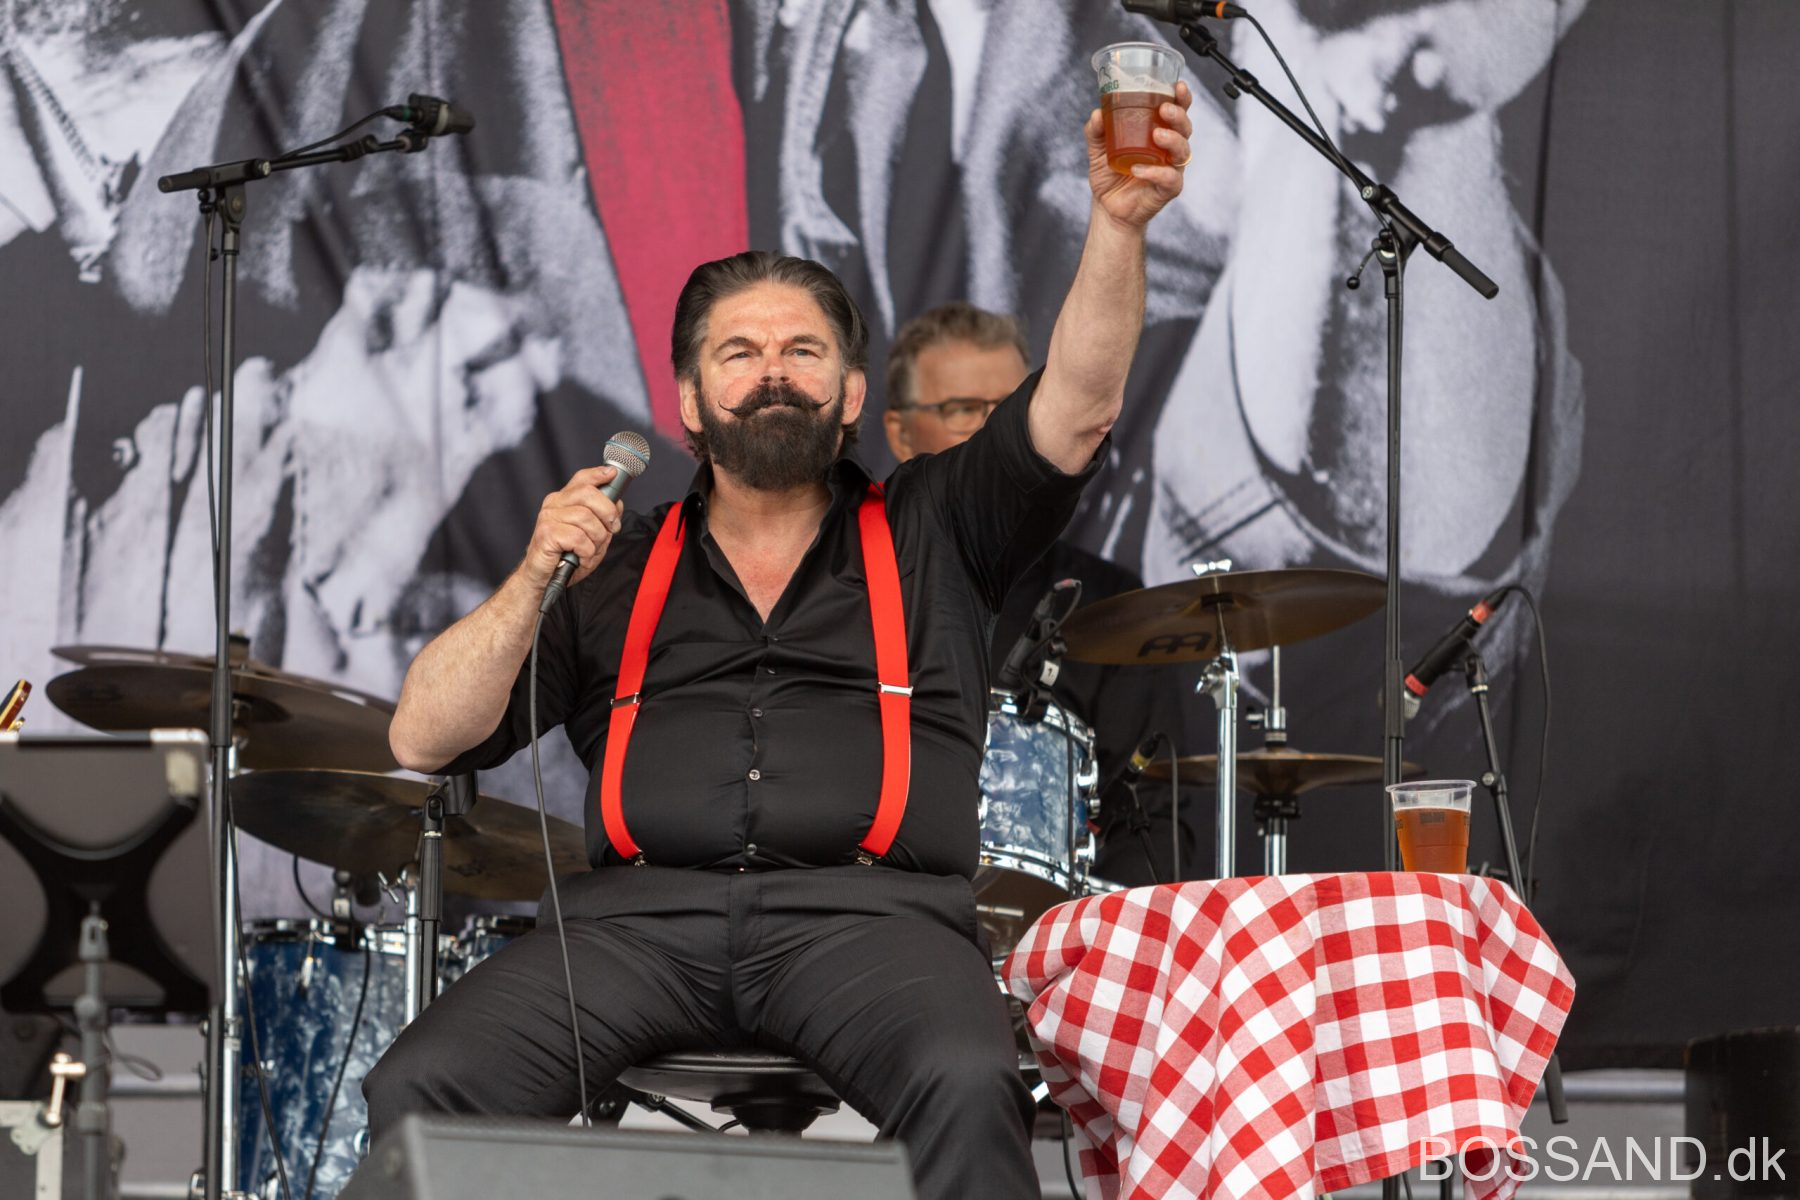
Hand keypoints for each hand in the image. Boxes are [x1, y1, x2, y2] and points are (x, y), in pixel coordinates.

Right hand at [519, 465, 622, 590]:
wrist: (544, 578)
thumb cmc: (567, 556)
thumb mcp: (593, 535)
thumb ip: (603, 518)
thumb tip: (617, 502)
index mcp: (564, 500)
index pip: (582, 479)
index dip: (599, 475)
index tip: (612, 474)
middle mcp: (554, 504)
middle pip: (588, 494)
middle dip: (608, 513)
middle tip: (612, 529)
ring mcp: (548, 517)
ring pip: (586, 518)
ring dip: (597, 538)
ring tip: (591, 551)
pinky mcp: (546, 533)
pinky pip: (578, 537)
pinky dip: (586, 551)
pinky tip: (581, 558)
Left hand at [1086, 80, 1192, 229]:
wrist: (1106, 206)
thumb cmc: (1109, 172)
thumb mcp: (1098, 148)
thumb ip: (1096, 130)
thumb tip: (1097, 113)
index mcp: (1159, 132)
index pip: (1178, 112)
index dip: (1182, 98)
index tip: (1178, 86)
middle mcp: (1170, 149)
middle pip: (1185, 128)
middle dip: (1179, 116)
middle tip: (1164, 110)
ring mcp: (1171, 169)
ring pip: (1183, 151)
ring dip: (1173, 140)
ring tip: (1157, 135)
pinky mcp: (1167, 190)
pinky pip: (1170, 179)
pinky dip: (1156, 173)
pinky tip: (1139, 170)